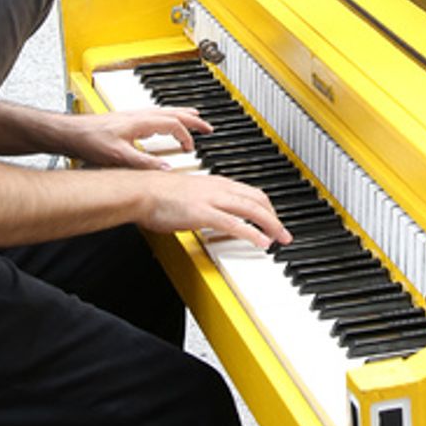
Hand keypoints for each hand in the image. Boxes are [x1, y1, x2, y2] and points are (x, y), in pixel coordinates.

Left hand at [68, 108, 211, 167]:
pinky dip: (169, 116)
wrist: (70, 132)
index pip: (173, 124)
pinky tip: (165, 123)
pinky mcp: (127, 118)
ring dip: (182, 115)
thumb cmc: (90, 140)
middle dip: (193, 119)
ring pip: (165, 110)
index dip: (186, 136)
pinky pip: (156, 113)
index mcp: (141, 122)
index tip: (191, 149)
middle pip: (174, 112)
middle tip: (207, 127)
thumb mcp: (119, 157)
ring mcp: (133, 115)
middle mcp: (139, 115)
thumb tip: (166, 169)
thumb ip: (144, 163)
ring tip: (194, 118)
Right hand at [137, 170, 290, 250]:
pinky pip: (234, 224)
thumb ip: (206, 203)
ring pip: (252, 209)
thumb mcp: (190, 195)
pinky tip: (261, 242)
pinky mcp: (204, 213)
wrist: (142, 191)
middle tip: (283, 233)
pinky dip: (251, 233)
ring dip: (270, 225)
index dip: (267, 207)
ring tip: (280, 239)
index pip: (251, 193)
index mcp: (216, 183)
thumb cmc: (158, 194)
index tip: (273, 220)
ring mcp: (212, 199)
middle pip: (258, 199)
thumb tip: (213, 216)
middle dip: (275, 217)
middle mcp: (219, 188)